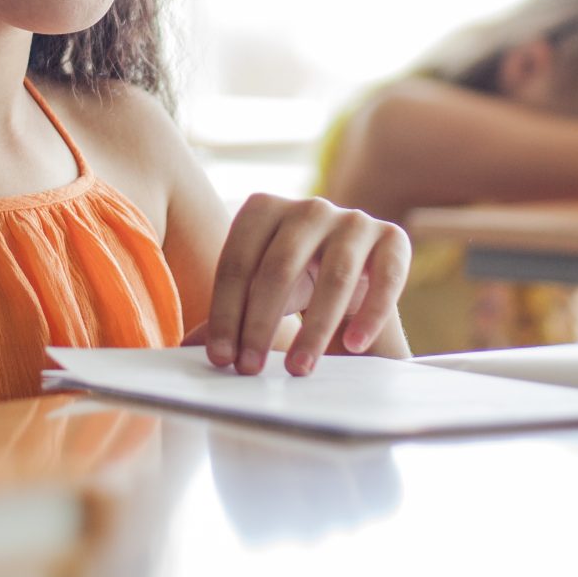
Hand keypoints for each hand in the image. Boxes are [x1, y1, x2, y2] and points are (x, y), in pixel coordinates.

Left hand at [197, 193, 410, 376]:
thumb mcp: (260, 296)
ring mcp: (354, 220)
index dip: (225, 313)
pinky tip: (354, 345)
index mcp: (264, 209)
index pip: (237, 262)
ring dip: (314, 329)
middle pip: (279, 266)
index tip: (221, 359)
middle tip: (250, 369)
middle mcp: (309, 207)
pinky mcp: (394, 238)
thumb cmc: (299, 286)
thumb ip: (227, 314)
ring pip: (334, 275)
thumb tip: (183, 349)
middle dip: (260, 323)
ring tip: (298, 369)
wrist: (358, 280)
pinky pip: (386, 276)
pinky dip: (370, 314)